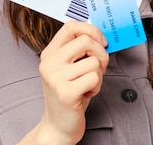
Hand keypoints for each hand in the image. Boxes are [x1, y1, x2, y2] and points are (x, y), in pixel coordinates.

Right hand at [19, 20, 108, 144]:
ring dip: (99, 74)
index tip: (102, 42)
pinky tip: (87, 93)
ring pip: (94, 61)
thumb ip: (80, 51)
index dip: (92, 30)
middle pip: (86, 41)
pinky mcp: (66, 92)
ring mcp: (55, 78)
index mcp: (49, 53)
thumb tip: (103, 36)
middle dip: (101, 53)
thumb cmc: (70, 94)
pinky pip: (95, 77)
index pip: (71, 26)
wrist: (58, 126)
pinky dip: (97, 86)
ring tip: (88, 84)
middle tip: (99, 68)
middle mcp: (49, 63)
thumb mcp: (70, 67)